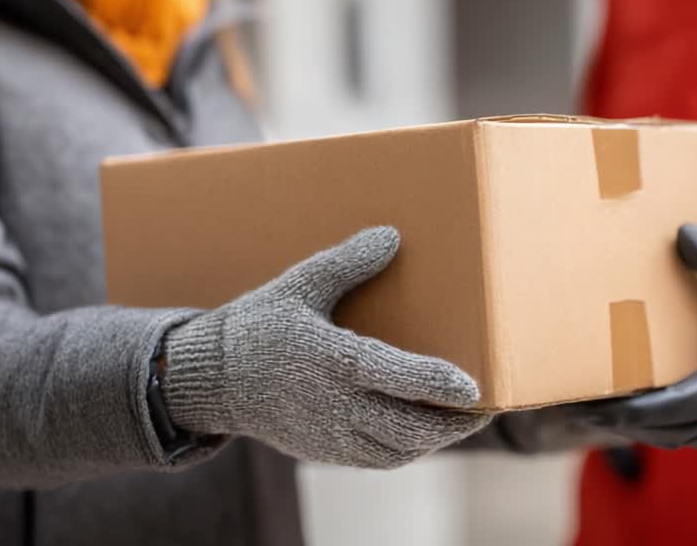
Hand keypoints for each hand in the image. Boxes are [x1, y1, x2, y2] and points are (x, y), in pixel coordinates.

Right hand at [159, 227, 491, 468]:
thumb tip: (392, 236)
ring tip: (463, 420)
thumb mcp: (298, 284)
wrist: (211, 380)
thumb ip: (347, 263)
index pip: (391, 375)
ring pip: (396, 449)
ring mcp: (328, 434)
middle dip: (452, 423)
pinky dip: (408, 450)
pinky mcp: (324, 451)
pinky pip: (378, 460)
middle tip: (485, 407)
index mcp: (328, 359)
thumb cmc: (258, 325)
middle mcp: (331, 404)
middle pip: (405, 426)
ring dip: (434, 439)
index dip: (434, 383)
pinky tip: (425, 433)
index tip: (473, 388)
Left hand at [580, 224, 696, 452]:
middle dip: (624, 420)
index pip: (693, 401)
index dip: (650, 407)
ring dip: (630, 428)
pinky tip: (613, 413)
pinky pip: (681, 438)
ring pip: (673, 437)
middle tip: (576, 404)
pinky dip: (648, 428)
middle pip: (674, 427)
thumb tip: (684, 234)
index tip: (610, 403)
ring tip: (583, 408)